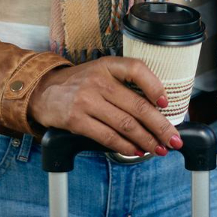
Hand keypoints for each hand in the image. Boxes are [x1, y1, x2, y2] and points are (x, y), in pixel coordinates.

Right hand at [29, 57, 181, 155]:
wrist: (43, 92)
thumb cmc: (78, 83)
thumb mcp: (100, 71)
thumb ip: (124, 82)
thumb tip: (156, 106)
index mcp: (107, 65)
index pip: (136, 69)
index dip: (155, 85)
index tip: (167, 103)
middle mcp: (98, 81)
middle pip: (137, 105)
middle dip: (160, 126)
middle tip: (174, 139)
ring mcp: (86, 101)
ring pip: (125, 124)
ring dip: (146, 140)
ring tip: (159, 149)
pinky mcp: (76, 120)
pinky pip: (107, 136)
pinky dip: (125, 146)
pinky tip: (136, 151)